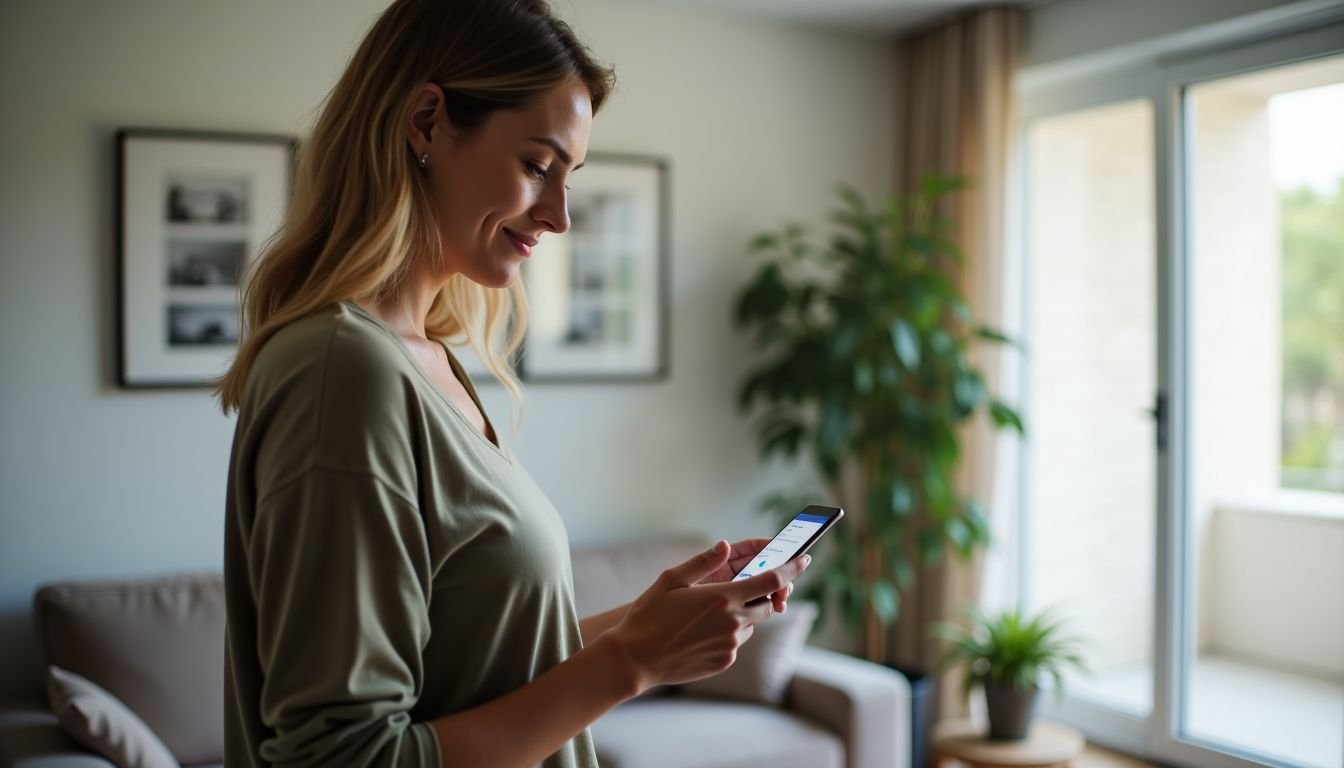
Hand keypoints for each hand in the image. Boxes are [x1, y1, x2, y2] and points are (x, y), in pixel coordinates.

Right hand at [603, 541, 810, 692]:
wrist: (635, 658)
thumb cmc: (649, 615)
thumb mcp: (671, 580)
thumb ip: (702, 562)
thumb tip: (725, 545)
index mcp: (723, 597)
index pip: (772, 580)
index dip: (792, 569)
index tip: (804, 559)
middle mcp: (733, 622)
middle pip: (766, 604)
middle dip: (762, 595)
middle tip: (741, 589)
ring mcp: (730, 645)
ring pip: (750, 624)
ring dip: (741, 615)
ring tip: (707, 615)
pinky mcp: (724, 661)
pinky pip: (736, 642)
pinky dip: (728, 634)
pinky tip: (700, 633)